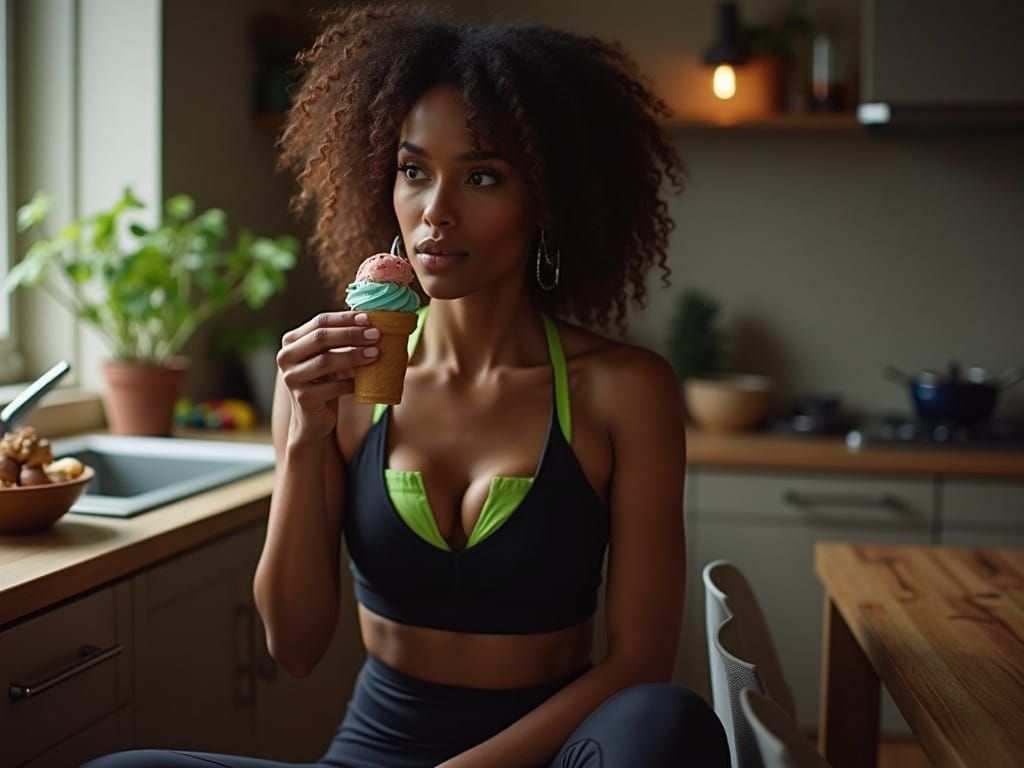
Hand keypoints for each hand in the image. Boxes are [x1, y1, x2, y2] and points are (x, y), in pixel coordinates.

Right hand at [276, 311, 380, 443]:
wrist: (313, 419)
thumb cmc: (325, 381)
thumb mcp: (328, 356)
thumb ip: (339, 339)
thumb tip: (370, 320)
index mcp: (291, 341)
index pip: (319, 322)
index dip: (345, 319)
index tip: (368, 319)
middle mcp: (286, 357)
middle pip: (321, 338)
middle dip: (351, 335)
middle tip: (375, 335)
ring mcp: (292, 378)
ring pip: (325, 361)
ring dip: (353, 356)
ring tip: (375, 354)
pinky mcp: (303, 398)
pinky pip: (332, 387)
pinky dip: (351, 383)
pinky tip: (364, 382)